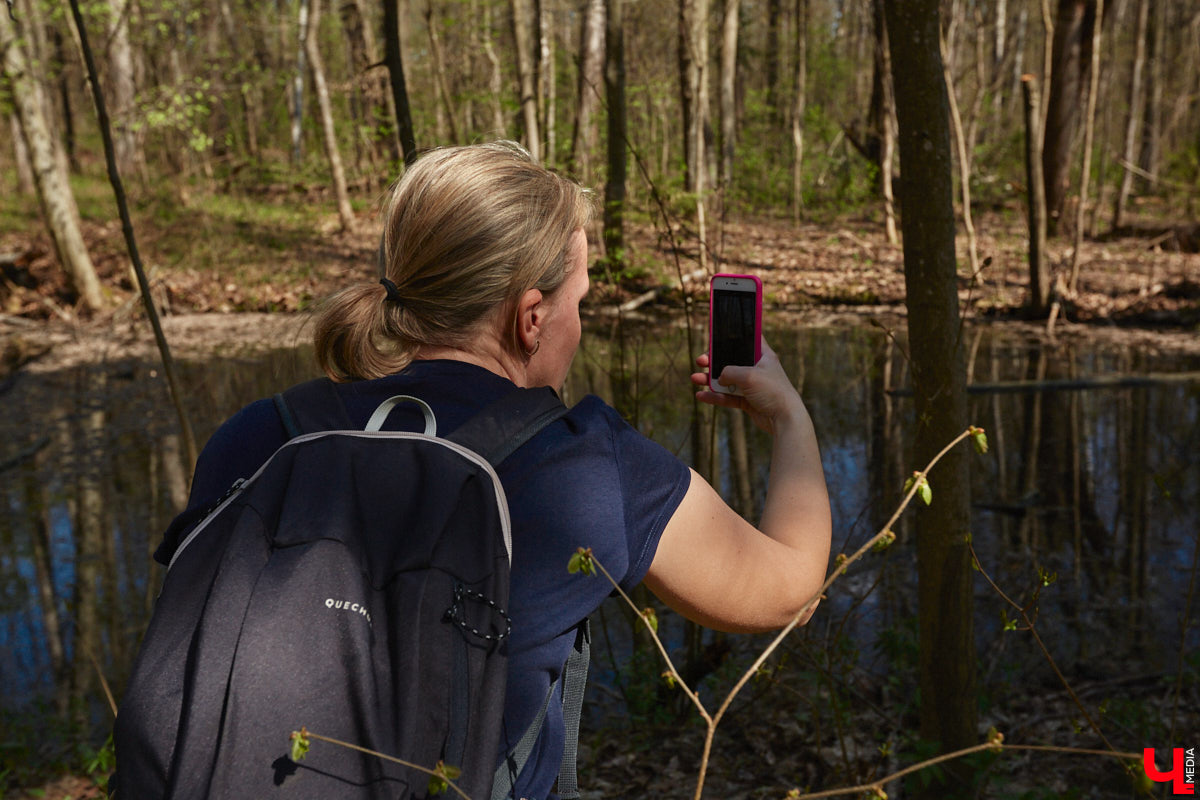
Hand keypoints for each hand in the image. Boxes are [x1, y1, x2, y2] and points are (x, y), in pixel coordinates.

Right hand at [691, 337, 805, 435]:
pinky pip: (728, 397)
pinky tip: (701, 396)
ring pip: (726, 380)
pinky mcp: (748, 401)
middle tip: (700, 361)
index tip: (717, 336)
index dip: (733, 337)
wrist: (784, 419)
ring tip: (694, 379)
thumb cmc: (772, 391)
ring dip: (710, 380)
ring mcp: (752, 386)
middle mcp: (757, 369)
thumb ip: (729, 372)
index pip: (748, 340)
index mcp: (763, 356)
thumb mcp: (747, 375)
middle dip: (714, 361)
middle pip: (731, 361)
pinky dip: (715, 397)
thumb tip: (719, 378)